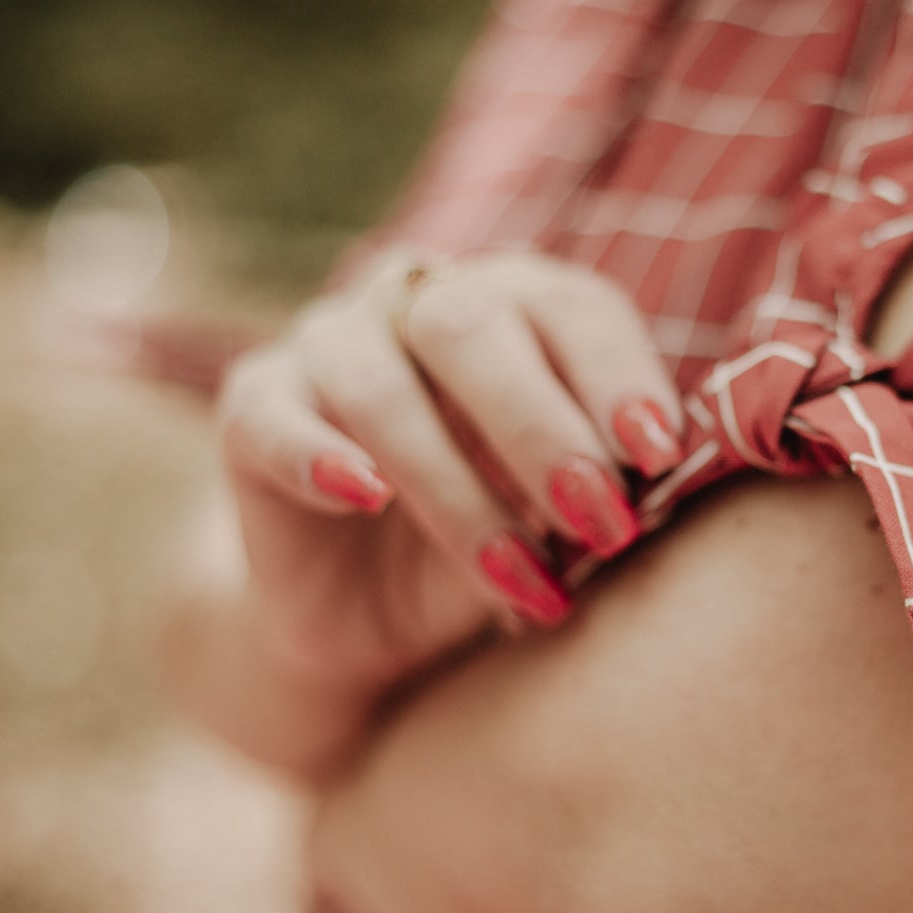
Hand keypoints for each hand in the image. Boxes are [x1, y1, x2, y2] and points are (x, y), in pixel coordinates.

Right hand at [215, 250, 685, 689]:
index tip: (658, 454)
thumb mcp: (562, 519)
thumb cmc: (495, 539)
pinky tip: (366, 498)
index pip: (571, 307)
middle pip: (472, 326)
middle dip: (542, 430)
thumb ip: (600, 488)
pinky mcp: (253, 406)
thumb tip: (651, 488)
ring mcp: (329, 342)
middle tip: (599, 522)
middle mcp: (418, 298)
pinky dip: (320, 455)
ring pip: (381, 386)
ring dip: (458, 489)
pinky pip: (274, 417)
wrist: (371, 613)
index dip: (617, 374)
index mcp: (516, 301)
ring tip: (519, 576)